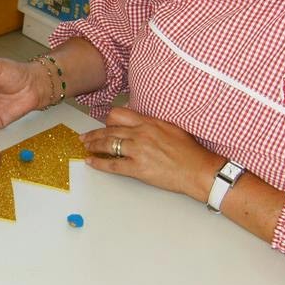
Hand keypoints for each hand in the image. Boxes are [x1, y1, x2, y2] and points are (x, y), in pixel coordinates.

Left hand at [79, 107, 221, 200]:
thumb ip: (152, 124)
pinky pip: (112, 165)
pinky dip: (99, 163)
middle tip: (84, 137)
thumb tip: (139, 124)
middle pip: (109, 130)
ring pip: (107, 145)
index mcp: (149, 122)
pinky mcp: (138, 168)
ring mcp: (138, 151)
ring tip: (86, 147)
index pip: (119, 114)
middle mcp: (141, 134)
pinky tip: (90, 162)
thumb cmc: (189, 151)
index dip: (108, 120)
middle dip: (94, 134)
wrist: (199, 170)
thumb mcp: (171, 128)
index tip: (104, 124)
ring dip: (93, 146)